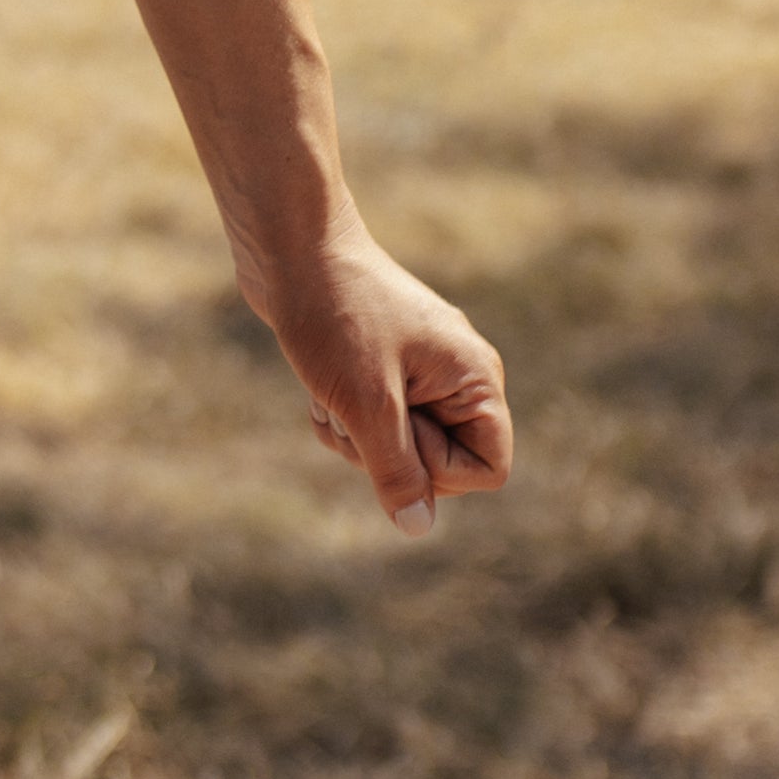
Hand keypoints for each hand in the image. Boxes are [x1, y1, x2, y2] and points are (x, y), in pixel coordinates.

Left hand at [245, 218, 512, 535]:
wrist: (291, 250)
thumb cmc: (335, 317)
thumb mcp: (367, 405)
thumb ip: (397, 471)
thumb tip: (417, 528)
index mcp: (476, 380)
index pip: (487, 471)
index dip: (436, 470)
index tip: (397, 429)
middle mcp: (458, 379)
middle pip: (436, 466)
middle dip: (384, 453)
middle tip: (354, 406)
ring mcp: (421, 375)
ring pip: (396, 451)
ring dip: (353, 435)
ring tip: (331, 389)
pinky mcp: (383, 372)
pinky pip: (370, 427)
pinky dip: (340, 417)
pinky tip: (318, 383)